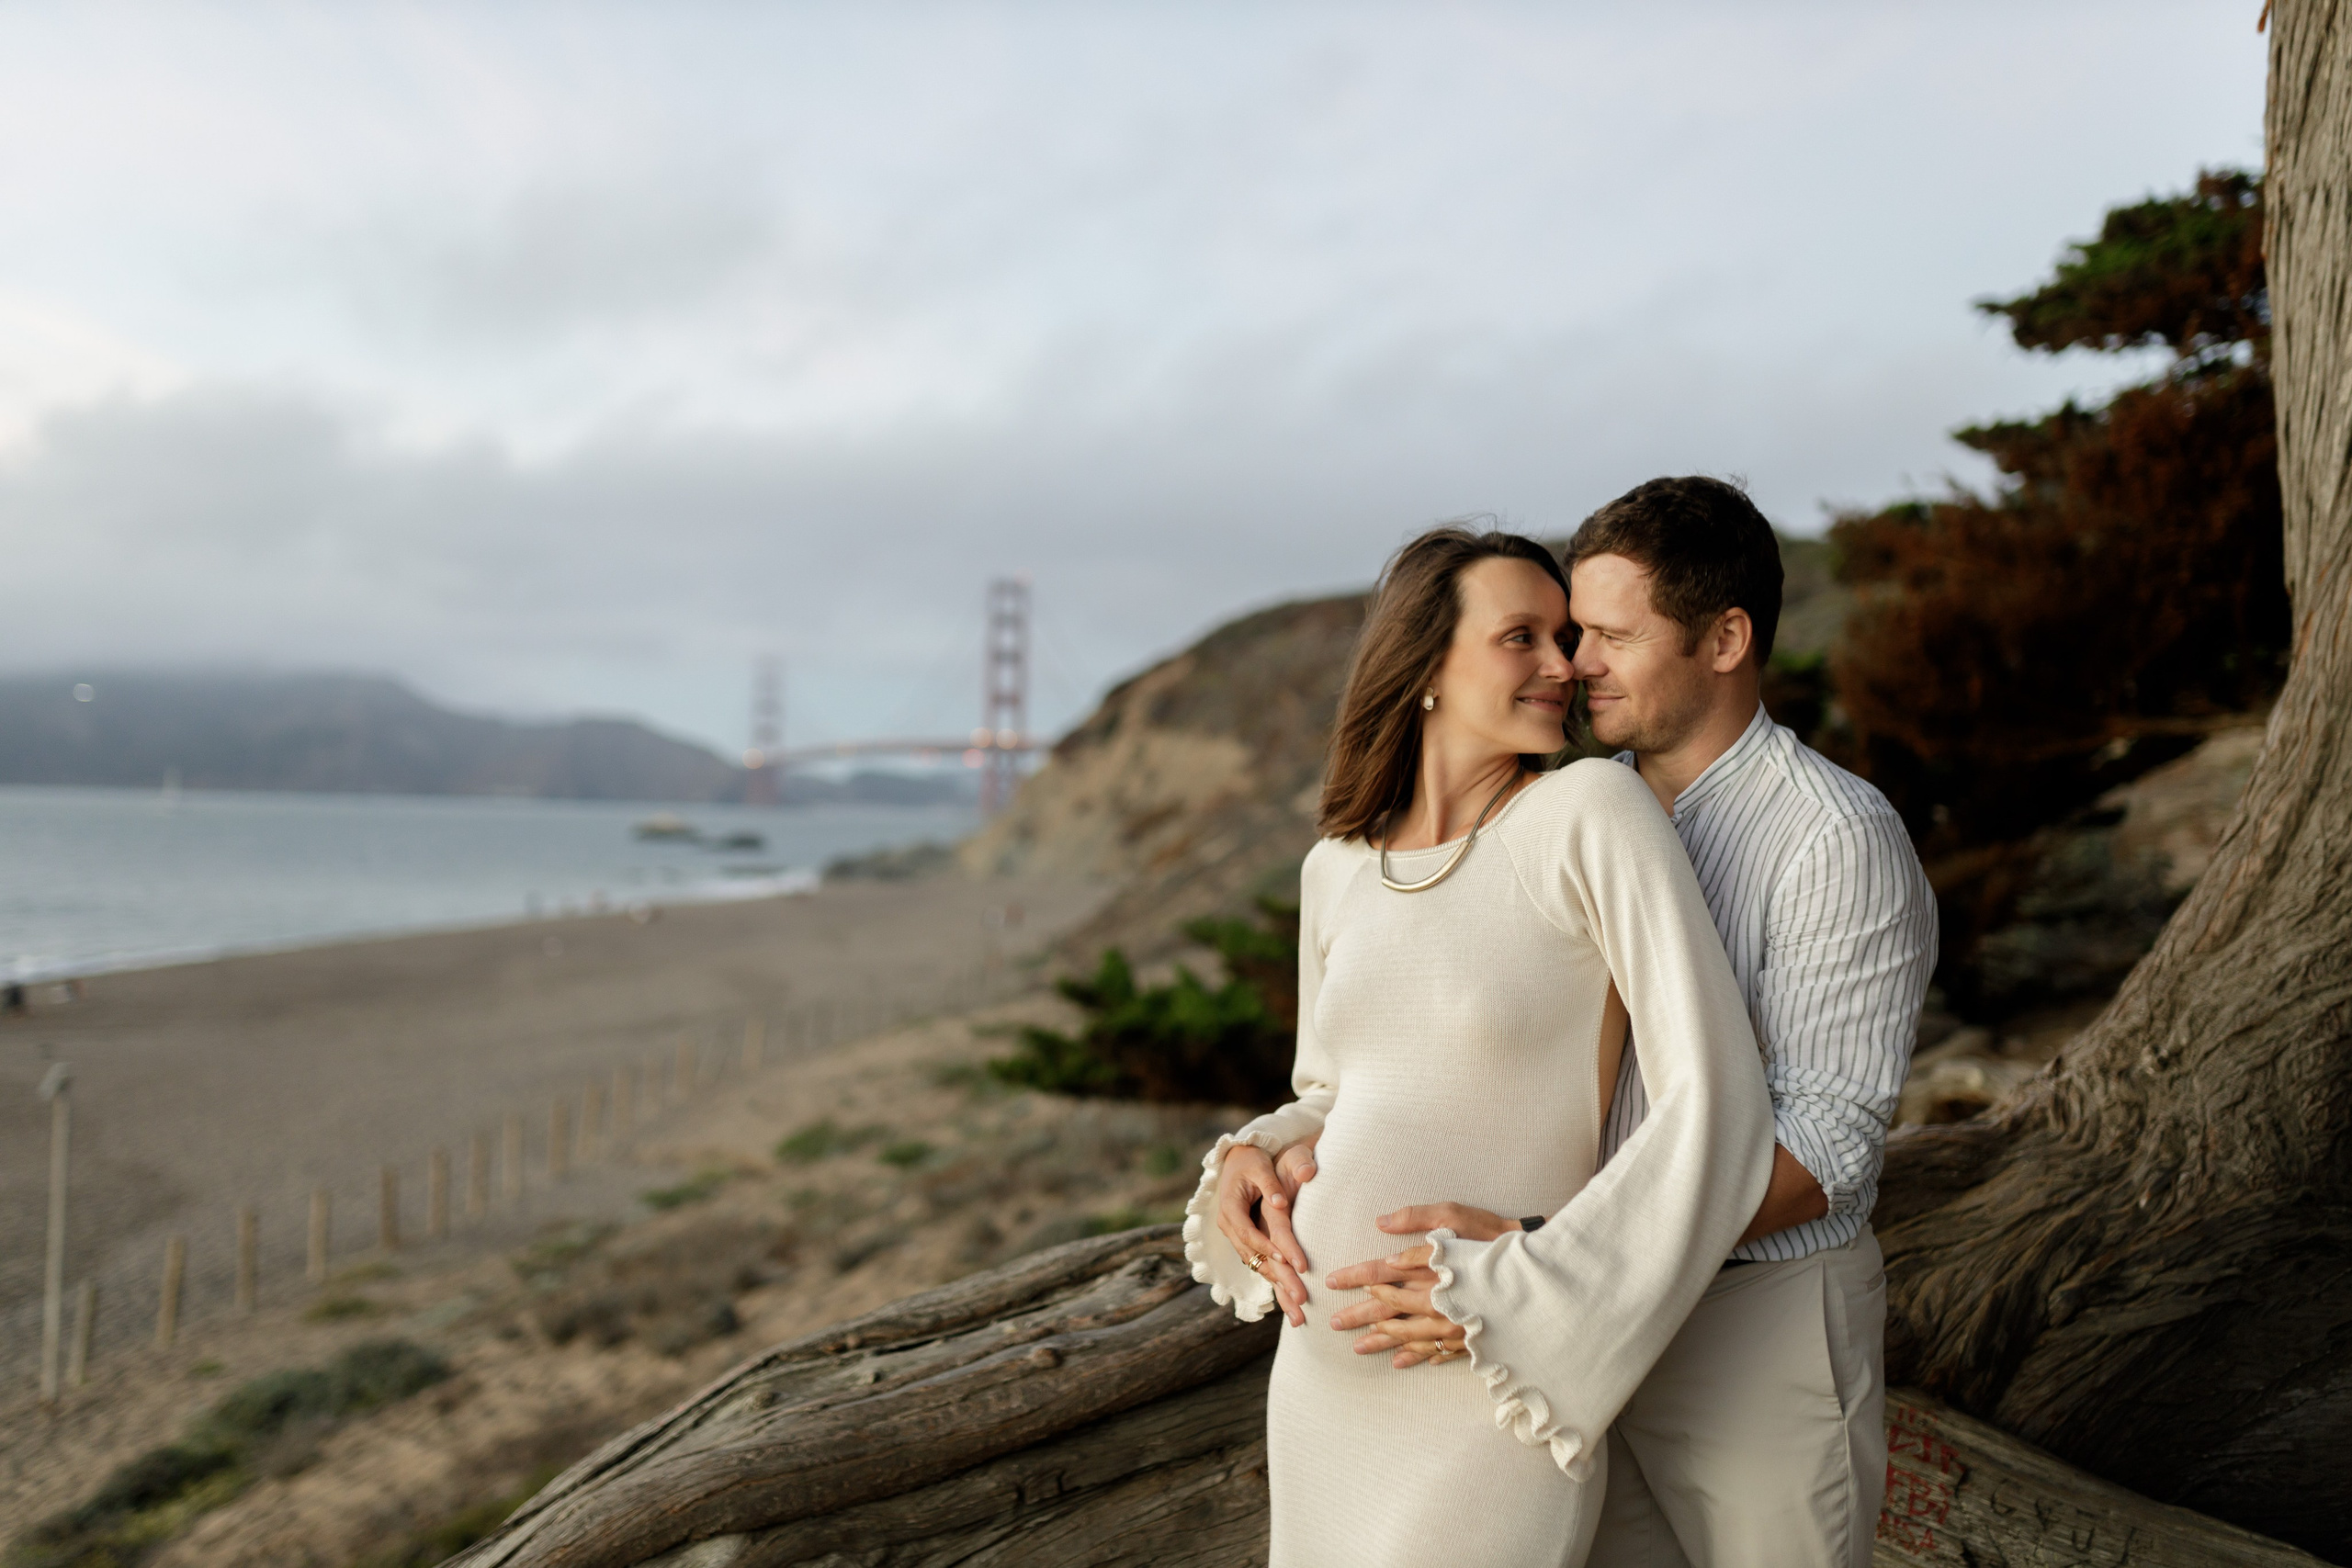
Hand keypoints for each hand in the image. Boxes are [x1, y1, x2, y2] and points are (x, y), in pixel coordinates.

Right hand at [1213, 1144, 1309, 1325]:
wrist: (1236, 1160)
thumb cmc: (1252, 1160)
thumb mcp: (1260, 1165)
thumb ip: (1271, 1182)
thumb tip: (1281, 1202)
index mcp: (1231, 1207)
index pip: (1250, 1232)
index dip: (1269, 1247)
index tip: (1292, 1261)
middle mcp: (1230, 1226)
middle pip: (1254, 1257)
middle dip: (1278, 1280)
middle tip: (1301, 1299)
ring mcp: (1237, 1237)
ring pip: (1256, 1267)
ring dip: (1278, 1290)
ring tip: (1299, 1314)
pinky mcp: (1247, 1242)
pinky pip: (1260, 1266)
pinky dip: (1275, 1284)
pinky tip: (1291, 1306)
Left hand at [1322, 1202, 1518, 1368]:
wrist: (1537, 1271)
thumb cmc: (1493, 1235)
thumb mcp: (1454, 1214)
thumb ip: (1415, 1219)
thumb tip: (1380, 1224)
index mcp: (1427, 1270)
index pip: (1380, 1275)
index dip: (1353, 1278)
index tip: (1331, 1282)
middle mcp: (1436, 1301)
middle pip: (1388, 1312)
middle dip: (1358, 1317)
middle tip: (1333, 1323)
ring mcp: (1453, 1323)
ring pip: (1409, 1337)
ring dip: (1382, 1341)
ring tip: (1358, 1347)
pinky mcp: (1469, 1337)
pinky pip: (1438, 1351)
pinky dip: (1418, 1356)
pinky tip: (1402, 1362)